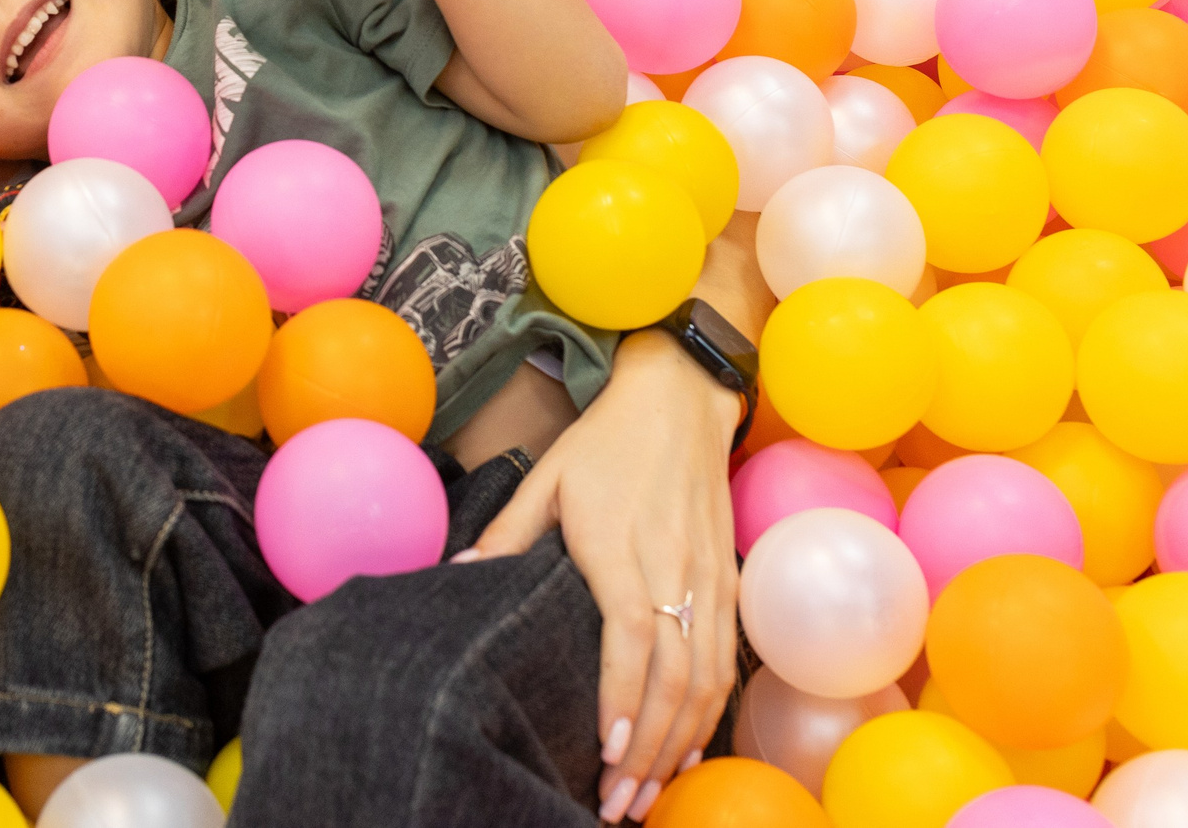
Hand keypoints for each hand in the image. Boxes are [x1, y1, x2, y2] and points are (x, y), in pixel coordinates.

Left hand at [461, 336, 742, 822]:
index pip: (631, 635)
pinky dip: (708, 714)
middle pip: (673, 675)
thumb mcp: (548, 476)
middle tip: (616, 802)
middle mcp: (672, 565)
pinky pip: (725, 662)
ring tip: (644, 794)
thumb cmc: (606, 441)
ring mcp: (709, 577)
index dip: (620, 698)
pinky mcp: (729, 582)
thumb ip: (507, 533)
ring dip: (677, 744)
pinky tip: (683, 750)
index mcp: (619, 542)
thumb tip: (458, 576)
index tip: (602, 750)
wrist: (682, 399)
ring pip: (706, 678)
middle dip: (646, 749)